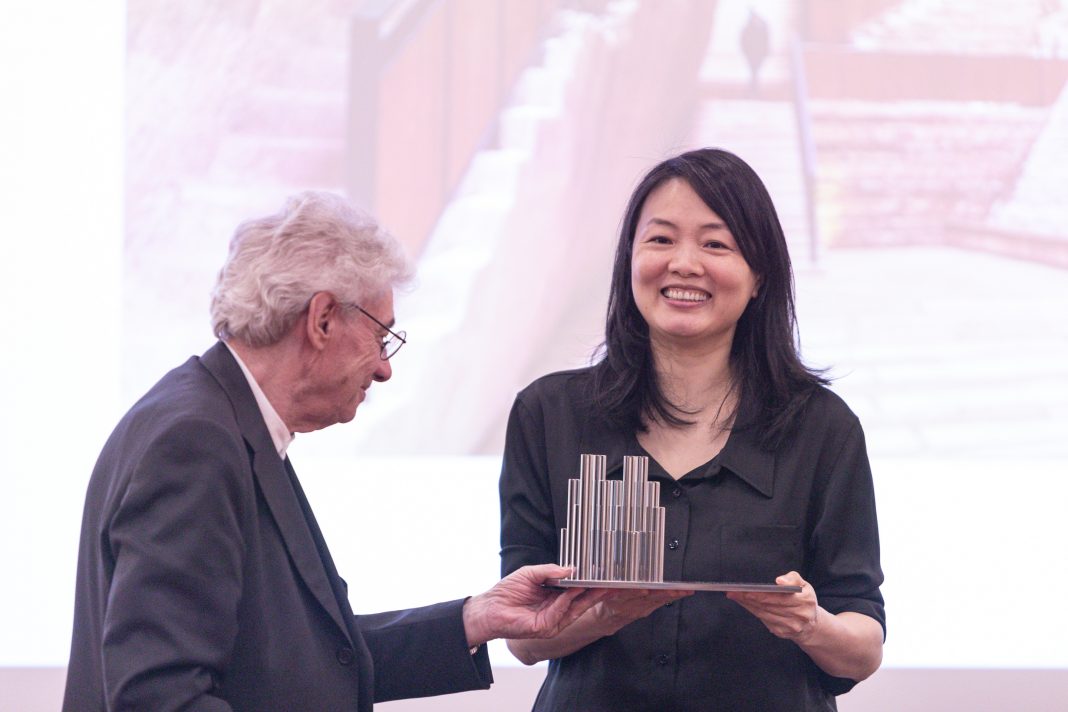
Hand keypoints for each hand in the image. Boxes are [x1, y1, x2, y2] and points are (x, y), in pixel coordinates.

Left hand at [463, 564, 610, 646]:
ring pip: (574, 610)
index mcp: (553, 598)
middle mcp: (555, 611)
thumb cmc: (507, 591)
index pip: (576, 592)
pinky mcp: (544, 628)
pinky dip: (565, 602)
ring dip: (585, 597)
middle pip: (580, 602)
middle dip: (594, 593)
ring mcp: (551, 621)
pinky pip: (559, 614)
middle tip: (608, 583)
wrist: (490, 607)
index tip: (600, 576)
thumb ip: (550, 571)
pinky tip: (570, 591)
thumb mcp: (531, 573)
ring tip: (596, 585)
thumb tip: (571, 569)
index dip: (588, 585)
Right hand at [593, 587, 693, 634]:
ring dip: (672, 595)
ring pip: (657, 601)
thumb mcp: (597, 590)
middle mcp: (629, 606)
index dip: (635, 592)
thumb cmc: (602, 600)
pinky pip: (660, 603)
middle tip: (675, 588)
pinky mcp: (646, 611)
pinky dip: (672, 597)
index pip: (626, 594)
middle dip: (662, 593)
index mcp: (616, 599)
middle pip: (647, 597)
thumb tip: (596, 566)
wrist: (605, 620)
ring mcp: (639, 609)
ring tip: (685, 589)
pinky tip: (682, 593)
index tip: (644, 589)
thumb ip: (600, 580)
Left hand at [726, 571, 820, 642]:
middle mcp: (799, 616)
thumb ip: (793, 578)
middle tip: (733, 591)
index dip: (762, 593)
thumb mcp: (804, 585)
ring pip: (764, 613)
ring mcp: (790, 626)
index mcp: (805, 601)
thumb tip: (779, 581)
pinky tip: (744, 603)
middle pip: (768, 605)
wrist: (811, 625)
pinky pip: (763, 619)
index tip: (747, 589)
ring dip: (747, 604)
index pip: (779, 597)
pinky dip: (752, 610)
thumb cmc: (804, 600)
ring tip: (735, 595)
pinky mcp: (781, 632)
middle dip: (749, 597)